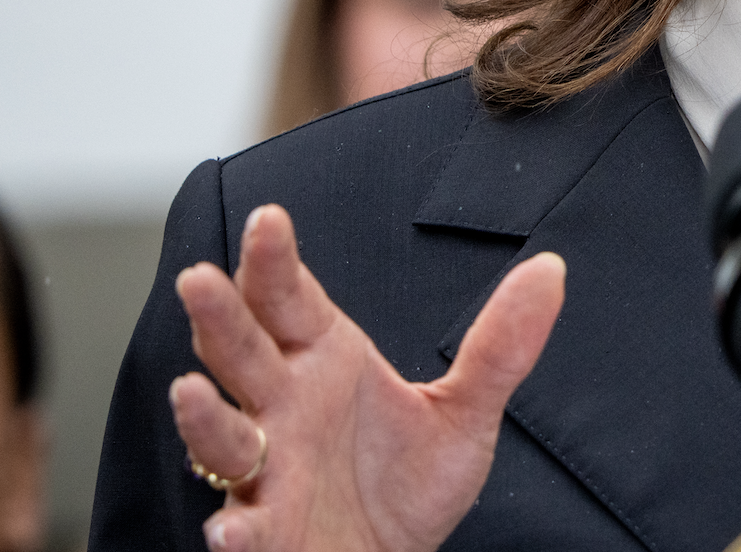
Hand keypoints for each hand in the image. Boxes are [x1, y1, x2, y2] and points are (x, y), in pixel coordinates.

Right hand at [169, 204, 564, 551]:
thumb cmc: (408, 486)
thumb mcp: (465, 412)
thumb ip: (500, 346)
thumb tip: (551, 271)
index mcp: (323, 361)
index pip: (290, 298)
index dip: (274, 260)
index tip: (270, 219)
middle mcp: (282, 408)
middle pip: (240, 351)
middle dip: (218, 316)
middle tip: (200, 279)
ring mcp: (267, 469)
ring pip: (221, 434)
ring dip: (201, 416)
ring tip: (188, 391)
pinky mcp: (268, 533)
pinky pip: (244, 527)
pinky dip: (235, 529)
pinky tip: (232, 529)